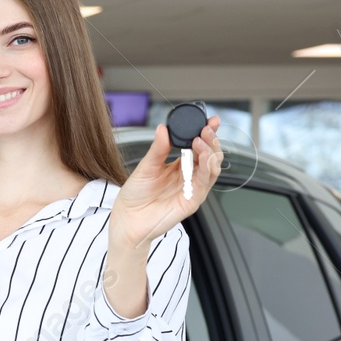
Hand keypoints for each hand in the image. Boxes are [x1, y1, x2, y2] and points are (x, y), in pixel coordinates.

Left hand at [110, 114, 222, 247]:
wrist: (128, 219)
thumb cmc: (135, 195)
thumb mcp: (146, 166)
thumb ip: (158, 149)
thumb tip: (163, 128)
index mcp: (179, 165)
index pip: (198, 146)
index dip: (206, 133)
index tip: (210, 120)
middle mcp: (189, 176)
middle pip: (210, 155)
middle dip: (211, 139)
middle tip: (207, 128)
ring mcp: (193, 187)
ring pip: (212, 167)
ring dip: (211, 151)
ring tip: (202, 139)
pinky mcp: (193, 200)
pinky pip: (206, 182)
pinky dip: (207, 168)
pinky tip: (203, 156)